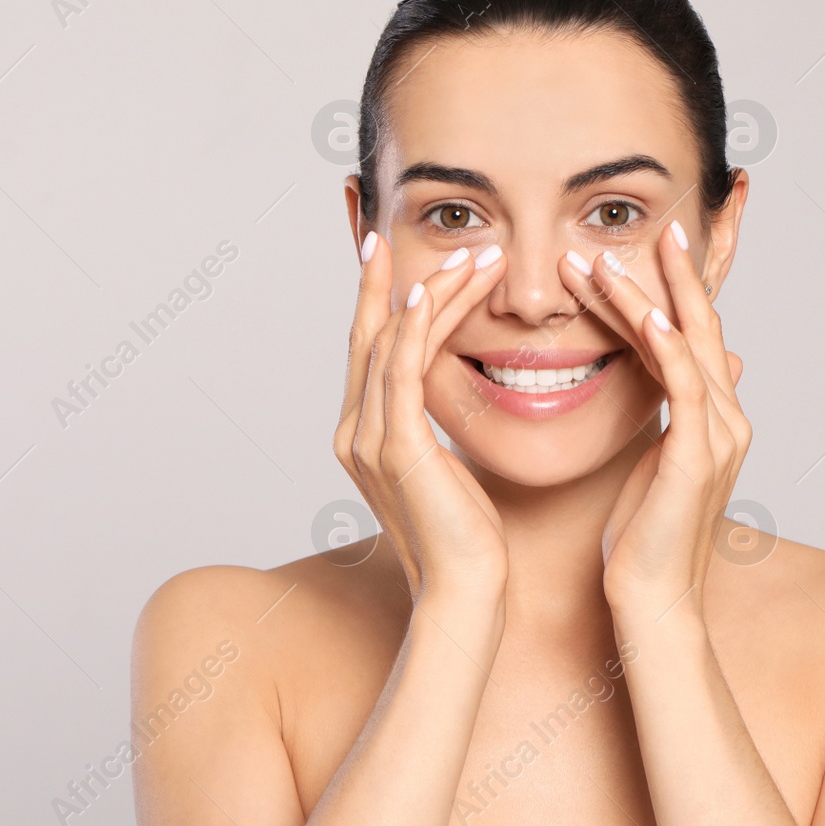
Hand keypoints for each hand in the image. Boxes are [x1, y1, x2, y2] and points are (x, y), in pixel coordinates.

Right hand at [334, 234, 510, 605]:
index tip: (387, 258)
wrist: (467, 594)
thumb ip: (435, 435)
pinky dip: (413, 324)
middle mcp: (355, 433)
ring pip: (389, 341)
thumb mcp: (447, 474)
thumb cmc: (468, 542)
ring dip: (427, 291)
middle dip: (380, 281)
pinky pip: (401, 367)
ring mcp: (368, 439)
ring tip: (469, 255)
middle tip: (394, 231)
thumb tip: (452, 406)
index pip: (369, 353)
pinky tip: (431, 289)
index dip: (375, 302)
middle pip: (366, 336)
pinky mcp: (396, 446)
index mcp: (364, 438)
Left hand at [560, 222, 750, 619]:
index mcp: (711, 418)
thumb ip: (654, 419)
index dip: (666, 290)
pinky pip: (684, 384)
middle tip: (648, 224)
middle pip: (697, 326)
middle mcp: (725, 417)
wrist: (651, 602)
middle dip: (669, 275)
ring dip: (642, 296)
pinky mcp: (697, 455)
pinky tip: (642, 311)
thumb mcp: (645, 463)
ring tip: (599, 259)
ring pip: (683, 344)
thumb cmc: (637, 540)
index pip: (689, 336)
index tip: (637, 248)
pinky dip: (664, 343)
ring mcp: (718, 434)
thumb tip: (655, 385)